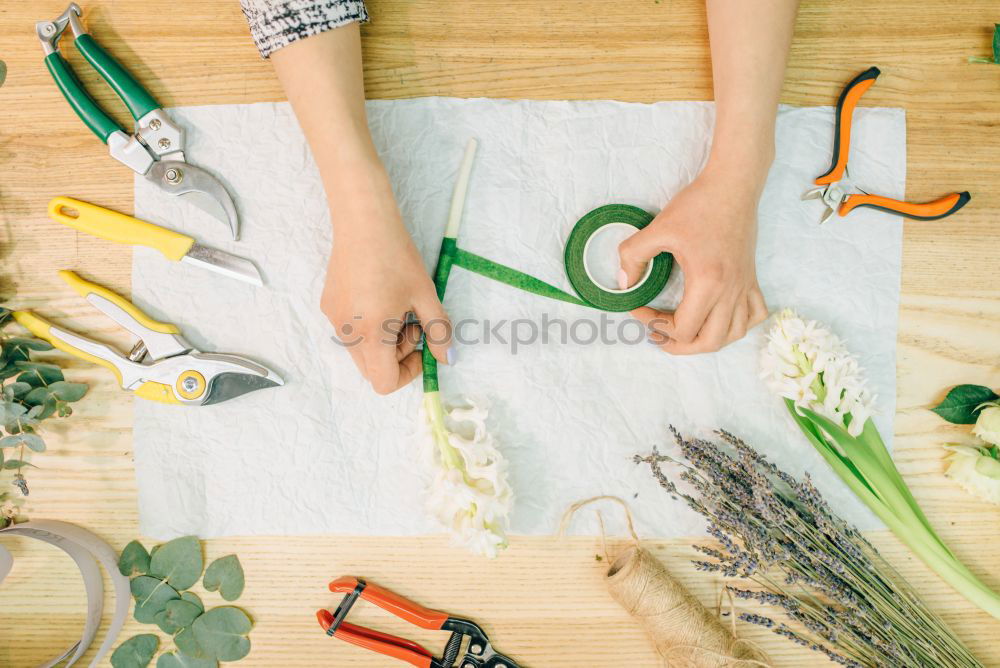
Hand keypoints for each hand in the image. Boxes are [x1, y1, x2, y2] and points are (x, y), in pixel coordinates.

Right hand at [322, 160, 450, 393]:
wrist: (364, 221)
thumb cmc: (398, 257)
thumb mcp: (426, 295)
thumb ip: (439, 332)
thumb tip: (447, 359)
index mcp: (372, 334)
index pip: (384, 382)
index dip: (408, 373)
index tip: (422, 347)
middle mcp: (347, 333)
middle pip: (372, 370)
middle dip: (396, 356)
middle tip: (412, 324)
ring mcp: (333, 320)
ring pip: (361, 351)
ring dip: (383, 341)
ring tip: (396, 306)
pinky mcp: (328, 306)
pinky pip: (350, 331)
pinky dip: (368, 325)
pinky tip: (379, 294)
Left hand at [618, 163, 768, 353]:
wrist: (733, 184)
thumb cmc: (698, 204)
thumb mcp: (658, 229)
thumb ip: (633, 257)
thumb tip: (623, 284)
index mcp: (707, 283)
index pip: (682, 329)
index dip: (654, 325)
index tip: (637, 307)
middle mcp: (730, 291)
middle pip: (709, 343)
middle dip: (678, 345)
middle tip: (656, 331)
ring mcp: (745, 286)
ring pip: (734, 334)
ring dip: (707, 340)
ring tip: (684, 330)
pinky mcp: (752, 278)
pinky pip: (754, 314)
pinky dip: (738, 324)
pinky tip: (719, 316)